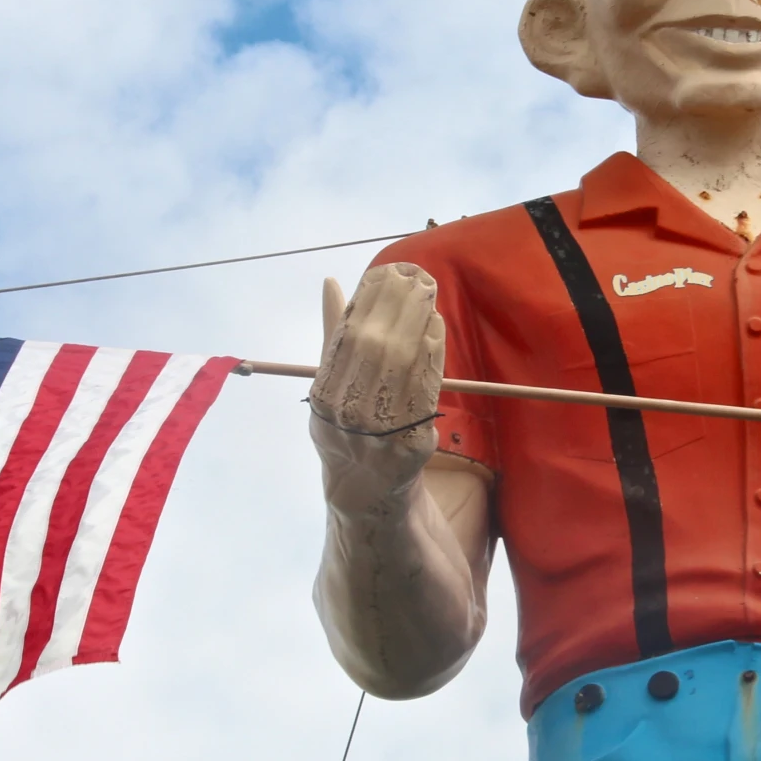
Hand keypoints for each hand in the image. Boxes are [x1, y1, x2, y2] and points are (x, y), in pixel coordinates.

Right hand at [309, 263, 446, 512]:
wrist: (364, 487)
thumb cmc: (347, 423)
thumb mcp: (329, 380)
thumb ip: (334, 331)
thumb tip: (331, 282)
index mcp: (324, 395)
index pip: (347, 337)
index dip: (368, 301)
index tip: (386, 273)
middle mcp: (347, 414)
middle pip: (376, 348)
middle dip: (398, 307)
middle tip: (415, 277)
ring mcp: (379, 432)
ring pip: (402, 366)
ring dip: (418, 325)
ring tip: (427, 297)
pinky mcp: (410, 443)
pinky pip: (425, 391)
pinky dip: (432, 356)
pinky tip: (436, 329)